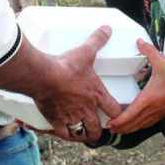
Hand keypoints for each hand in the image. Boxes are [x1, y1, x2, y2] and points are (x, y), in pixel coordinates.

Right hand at [31, 25, 121, 141]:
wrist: (44, 77)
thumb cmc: (66, 66)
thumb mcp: (85, 51)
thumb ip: (97, 41)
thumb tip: (107, 28)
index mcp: (96, 94)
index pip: (115, 109)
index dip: (119, 113)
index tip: (119, 114)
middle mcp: (86, 109)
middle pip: (98, 127)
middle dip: (100, 129)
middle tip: (98, 126)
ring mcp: (72, 117)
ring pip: (83, 134)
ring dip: (85, 134)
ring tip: (84, 132)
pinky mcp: (57, 121)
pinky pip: (65, 135)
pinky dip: (67, 136)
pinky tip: (67, 134)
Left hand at [107, 39, 164, 133]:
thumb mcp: (161, 62)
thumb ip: (149, 51)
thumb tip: (139, 41)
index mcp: (147, 99)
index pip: (129, 115)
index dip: (118, 121)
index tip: (109, 124)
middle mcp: (150, 110)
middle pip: (132, 124)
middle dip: (120, 128)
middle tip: (110, 128)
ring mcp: (157, 114)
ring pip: (140, 126)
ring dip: (129, 129)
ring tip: (120, 129)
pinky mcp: (162, 114)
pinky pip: (147, 124)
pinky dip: (138, 126)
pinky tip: (136, 124)